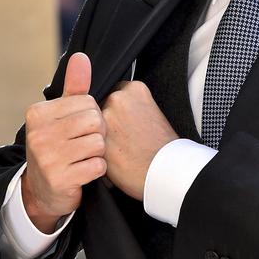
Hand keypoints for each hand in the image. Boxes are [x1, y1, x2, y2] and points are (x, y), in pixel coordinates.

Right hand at [22, 52, 106, 231]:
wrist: (42, 191)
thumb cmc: (56, 146)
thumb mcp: (61, 115)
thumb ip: (73, 86)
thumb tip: (81, 56)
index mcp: (38, 113)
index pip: (88, 102)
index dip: (92, 115)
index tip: (78, 128)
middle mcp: (38, 134)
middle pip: (95, 121)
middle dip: (97, 133)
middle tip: (84, 144)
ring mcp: (47, 158)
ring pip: (99, 143)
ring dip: (98, 153)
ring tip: (83, 157)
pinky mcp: (60, 179)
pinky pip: (98, 166)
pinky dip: (97, 170)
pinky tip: (84, 172)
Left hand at [102, 80, 177, 199]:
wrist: (165, 169)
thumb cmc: (163, 145)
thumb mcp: (154, 113)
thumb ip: (133, 106)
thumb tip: (120, 111)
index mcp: (135, 89)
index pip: (116, 92)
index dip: (121, 109)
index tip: (127, 120)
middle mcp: (118, 98)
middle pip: (103, 105)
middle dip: (110, 120)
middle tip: (125, 135)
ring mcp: (106, 117)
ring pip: (95, 124)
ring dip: (104, 134)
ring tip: (121, 147)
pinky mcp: (97, 138)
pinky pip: (92, 141)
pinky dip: (101, 149)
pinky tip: (116, 156)